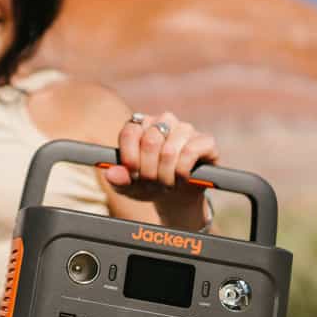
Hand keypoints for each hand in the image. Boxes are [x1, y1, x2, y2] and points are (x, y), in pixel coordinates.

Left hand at [103, 111, 218, 225]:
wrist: (178, 195)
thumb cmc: (149, 185)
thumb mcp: (129, 186)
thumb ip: (118, 179)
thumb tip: (110, 173)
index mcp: (140, 125)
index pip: (130, 132)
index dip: (130, 157)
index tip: (132, 174)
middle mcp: (162, 121)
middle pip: (150, 142)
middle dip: (149, 171)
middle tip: (151, 184)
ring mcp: (185, 128)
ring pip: (169, 150)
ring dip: (166, 176)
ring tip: (166, 184)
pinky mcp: (205, 140)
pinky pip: (190, 153)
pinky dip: (182, 172)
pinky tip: (181, 179)